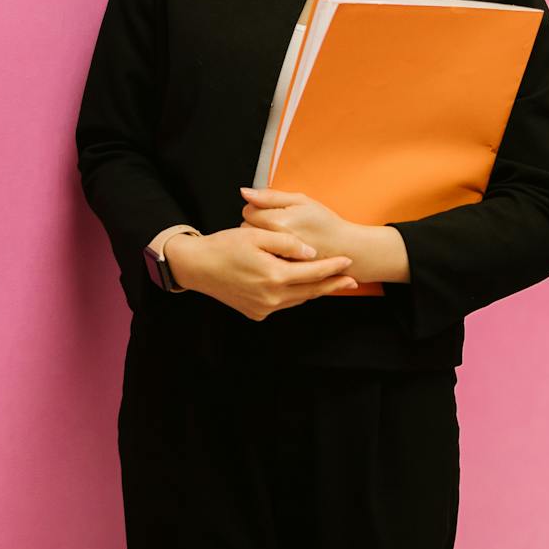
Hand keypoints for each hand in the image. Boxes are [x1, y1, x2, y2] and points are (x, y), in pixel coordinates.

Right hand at [164, 227, 354, 321]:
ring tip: (332, 283)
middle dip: (333, 284)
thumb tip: (311, 253)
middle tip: (352, 280)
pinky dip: (296, 295)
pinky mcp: (256, 313)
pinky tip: (302, 288)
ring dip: (315, 291)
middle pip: (311, 291)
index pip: (312, 272)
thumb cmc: (224, 246)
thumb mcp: (256, 235)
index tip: (349, 261)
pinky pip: (283, 304)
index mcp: (274, 276)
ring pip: (298, 299)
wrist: (196, 267)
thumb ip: (287, 243)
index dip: (332, 267)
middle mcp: (271, 297)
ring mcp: (264, 308)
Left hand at [240, 188, 358, 260]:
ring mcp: (278, 260)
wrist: (347, 250)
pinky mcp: (281, 272)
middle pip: (247, 228)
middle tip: (274, 224)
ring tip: (278, 237)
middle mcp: (275, 243)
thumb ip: (270, 196)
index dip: (257, 208)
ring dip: (259, 240)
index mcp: (280, 222)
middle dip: (256, 224)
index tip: (269, 210)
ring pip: (253, 245)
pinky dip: (267, 254)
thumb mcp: (301, 201)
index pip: (249, 211)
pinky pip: (263, 259)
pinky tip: (280, 251)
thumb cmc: (326, 224)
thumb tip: (245, 192)